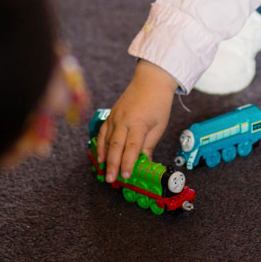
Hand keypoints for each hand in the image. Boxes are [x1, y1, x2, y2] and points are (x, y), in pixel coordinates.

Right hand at [95, 61, 176, 182]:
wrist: (150, 81)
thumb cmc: (158, 103)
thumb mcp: (159, 126)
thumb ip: (149, 145)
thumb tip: (145, 163)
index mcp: (139, 123)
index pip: (132, 147)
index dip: (128, 163)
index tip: (126, 176)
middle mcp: (124, 120)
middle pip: (116, 146)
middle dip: (113, 164)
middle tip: (111, 179)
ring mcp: (115, 117)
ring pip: (107, 140)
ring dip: (105, 157)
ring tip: (104, 172)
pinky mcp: (111, 115)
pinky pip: (103, 132)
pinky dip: (101, 145)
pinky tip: (101, 157)